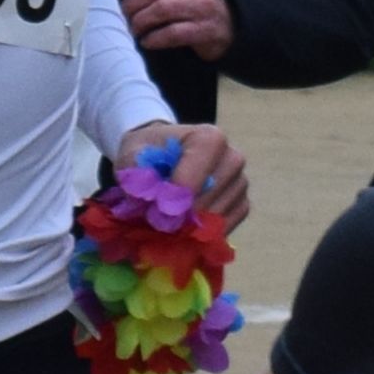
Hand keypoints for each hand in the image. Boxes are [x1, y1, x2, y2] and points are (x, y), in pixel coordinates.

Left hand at [110, 0, 235, 66]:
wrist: (227, 25)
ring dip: (140, 22)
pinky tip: (146, 41)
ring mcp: (204, 6)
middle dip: (130, 4)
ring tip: (131, 29)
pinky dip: (155, 38)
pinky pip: (174, 33)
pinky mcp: (206, 29)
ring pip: (161, 10)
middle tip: (119, 16)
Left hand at [118, 115, 252, 233]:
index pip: (201, 166)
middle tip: (155, 223)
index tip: (160, 208)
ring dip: (189, 228)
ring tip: (166, 226)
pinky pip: (224, 229)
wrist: (162, 159)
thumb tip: (153, 197)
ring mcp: (240, 183)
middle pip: (210, 197)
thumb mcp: (132, 154)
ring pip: (218, 217)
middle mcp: (232, 158)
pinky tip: (183, 231)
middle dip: (181, 215)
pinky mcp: (241, 206)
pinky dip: (201, 236)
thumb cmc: (148, 154)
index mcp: (210, 137)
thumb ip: (137, 171)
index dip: (180, 190)